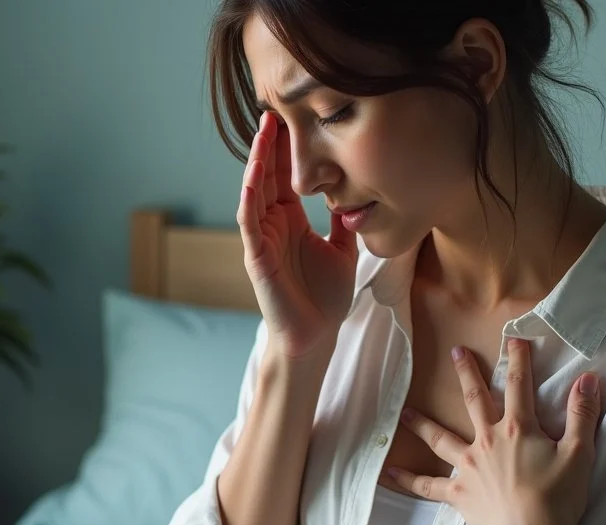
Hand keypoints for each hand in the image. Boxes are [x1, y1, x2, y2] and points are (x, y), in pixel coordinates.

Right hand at [238, 111, 358, 360]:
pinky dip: (249, 196)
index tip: (297, 116)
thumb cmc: (325, 299)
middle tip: (275, 108)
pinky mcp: (256, 257)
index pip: (286, 176)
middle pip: (268, 175)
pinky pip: (249, 221)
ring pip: (255, 191)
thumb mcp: (344, 251)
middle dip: (271, 143)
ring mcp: (261, 239)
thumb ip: (345, 223)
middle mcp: (273, 225)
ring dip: (257, 161)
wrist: (315, 337)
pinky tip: (254, 174)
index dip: (290, 148)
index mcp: (291, 221)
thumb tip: (356, 195)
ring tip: (263, 131)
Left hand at [387, 339, 600, 524]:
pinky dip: (408, 480)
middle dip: (467, 374)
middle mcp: (488, 441)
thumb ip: (582, 414)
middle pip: (475, 400)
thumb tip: (589, 379)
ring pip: (441, 438)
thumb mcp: (580, 453)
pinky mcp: (458, 493)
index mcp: (518, 429)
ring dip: (423, 423)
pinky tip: (389, 473)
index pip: (520, 386)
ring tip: (405, 412)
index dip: (518, 361)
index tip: (514, 340)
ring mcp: (469, 467)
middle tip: (456, 352)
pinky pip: (427, 486)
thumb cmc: (558, 498)